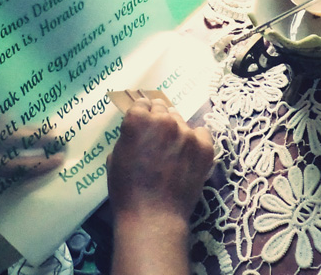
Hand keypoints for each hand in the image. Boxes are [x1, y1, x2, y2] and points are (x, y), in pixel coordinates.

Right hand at [107, 98, 213, 225]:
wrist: (154, 217)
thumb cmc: (127, 191)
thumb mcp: (115, 157)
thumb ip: (128, 136)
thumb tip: (138, 132)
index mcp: (138, 120)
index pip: (142, 104)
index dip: (141, 114)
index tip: (143, 123)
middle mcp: (164, 121)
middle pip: (162, 109)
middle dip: (158, 120)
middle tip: (156, 138)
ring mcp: (187, 133)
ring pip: (181, 121)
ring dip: (175, 131)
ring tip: (171, 151)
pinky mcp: (204, 147)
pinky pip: (201, 133)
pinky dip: (195, 141)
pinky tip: (187, 155)